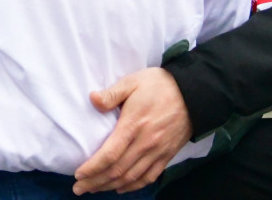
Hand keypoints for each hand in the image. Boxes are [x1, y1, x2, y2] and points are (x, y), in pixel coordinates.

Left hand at [73, 67, 192, 193]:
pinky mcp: (167, 155)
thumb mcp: (133, 82)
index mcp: (133, 125)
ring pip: (131, 177)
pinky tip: (121, 188)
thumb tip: (92, 99)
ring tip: (95, 190)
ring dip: (111, 186)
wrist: (193, 93)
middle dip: (96, 182)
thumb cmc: (159, 85)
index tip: (79, 174)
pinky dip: (134, 186)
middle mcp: (145, 143)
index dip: (93, 167)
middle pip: (117, 170)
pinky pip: (149, 177)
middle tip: (79, 188)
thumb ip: (112, 93)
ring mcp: (158, 151)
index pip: (110, 154)